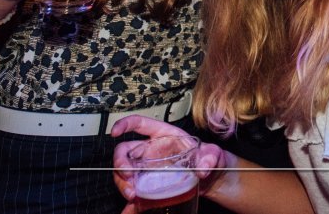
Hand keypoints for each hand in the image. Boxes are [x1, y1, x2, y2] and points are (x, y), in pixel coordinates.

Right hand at [112, 116, 226, 213]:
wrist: (209, 180)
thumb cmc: (207, 160)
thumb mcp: (213, 154)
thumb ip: (210, 156)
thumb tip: (204, 167)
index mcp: (164, 136)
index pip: (140, 124)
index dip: (125, 124)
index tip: (115, 132)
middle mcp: (151, 150)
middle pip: (125, 152)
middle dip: (121, 164)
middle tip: (128, 177)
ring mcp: (146, 168)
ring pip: (124, 173)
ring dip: (123, 184)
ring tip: (133, 196)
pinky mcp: (147, 184)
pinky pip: (134, 192)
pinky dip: (129, 203)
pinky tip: (130, 209)